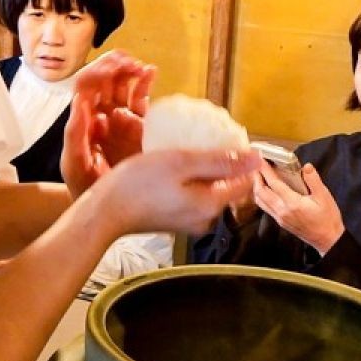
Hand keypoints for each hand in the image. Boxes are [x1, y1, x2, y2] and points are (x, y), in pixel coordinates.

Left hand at [61, 52, 154, 197]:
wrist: (106, 208)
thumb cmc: (85, 188)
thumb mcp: (74, 164)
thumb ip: (74, 135)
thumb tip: (79, 102)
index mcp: (83, 120)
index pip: (86, 86)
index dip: (96, 73)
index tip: (110, 69)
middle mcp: (101, 116)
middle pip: (105, 80)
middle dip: (115, 66)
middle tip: (128, 62)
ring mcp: (120, 120)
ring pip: (123, 85)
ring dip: (129, 70)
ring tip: (139, 67)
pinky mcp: (139, 127)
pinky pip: (141, 99)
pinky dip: (145, 83)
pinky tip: (150, 72)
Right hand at [93, 146, 261, 237]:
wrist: (103, 211)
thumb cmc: (136, 185)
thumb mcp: (180, 162)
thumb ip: (220, 161)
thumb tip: (256, 157)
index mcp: (211, 205)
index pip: (245, 181)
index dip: (241, 158)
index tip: (227, 138)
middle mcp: (205, 218)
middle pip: (227, 186)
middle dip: (220, 162)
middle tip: (203, 140)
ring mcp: (189, 221)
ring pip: (208, 190)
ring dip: (202, 170)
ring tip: (185, 149)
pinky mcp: (174, 220)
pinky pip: (191, 196)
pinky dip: (187, 180)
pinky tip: (172, 166)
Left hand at [253, 162, 343, 254]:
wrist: (327, 240)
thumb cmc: (327, 219)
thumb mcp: (324, 197)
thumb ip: (314, 180)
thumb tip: (307, 167)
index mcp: (292, 203)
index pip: (274, 184)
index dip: (266, 171)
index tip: (262, 160)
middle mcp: (282, 211)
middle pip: (261, 192)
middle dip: (256, 178)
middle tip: (257, 167)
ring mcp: (280, 218)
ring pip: (260, 201)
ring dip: (257, 188)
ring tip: (259, 177)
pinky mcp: (280, 222)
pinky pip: (265, 207)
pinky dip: (262, 197)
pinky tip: (267, 191)